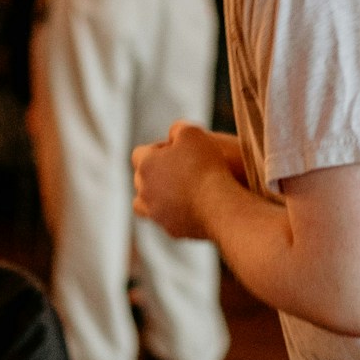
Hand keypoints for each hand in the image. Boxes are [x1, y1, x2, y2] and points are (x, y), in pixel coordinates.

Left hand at [133, 122, 242, 240]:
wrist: (219, 205)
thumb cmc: (206, 166)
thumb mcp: (193, 133)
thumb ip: (178, 129)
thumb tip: (173, 135)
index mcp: (145, 166)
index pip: (140, 153)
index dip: (159, 149)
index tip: (178, 149)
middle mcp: (144, 191)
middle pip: (142, 179)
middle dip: (157, 173)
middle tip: (181, 168)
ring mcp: (156, 214)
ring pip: (146, 204)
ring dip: (158, 196)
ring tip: (178, 191)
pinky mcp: (171, 230)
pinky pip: (167, 220)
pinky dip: (175, 213)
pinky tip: (194, 206)